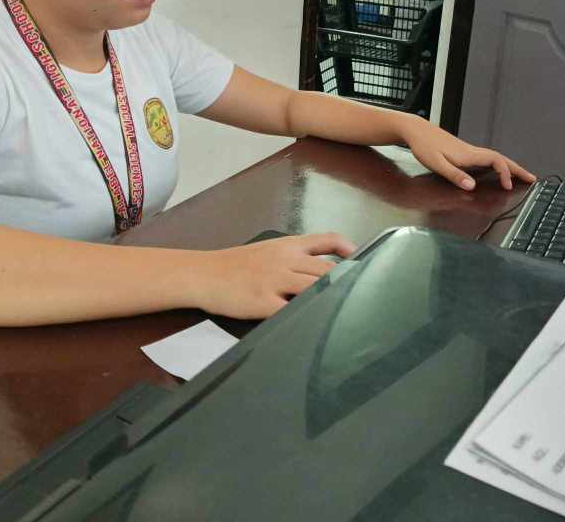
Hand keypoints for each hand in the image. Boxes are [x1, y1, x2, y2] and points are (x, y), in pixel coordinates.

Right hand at [199, 232, 355, 318]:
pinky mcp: (263, 302)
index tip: (361, 261)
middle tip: (360, 296)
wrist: (203, 273)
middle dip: (346, 283)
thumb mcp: (268, 250)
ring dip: (331, 299)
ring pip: (314, 288)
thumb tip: (322, 270)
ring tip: (343, 312)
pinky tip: (314, 326)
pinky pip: (291, 311)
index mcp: (288, 245)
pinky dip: (305, 318)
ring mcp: (275, 281)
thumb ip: (294, 257)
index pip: (327, 240)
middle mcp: (285, 260)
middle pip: (327, 270)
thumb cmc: (235, 265)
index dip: (348, 249)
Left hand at [400, 117, 535, 190]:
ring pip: (496, 158)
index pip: (496, 161)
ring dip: (509, 167)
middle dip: (517, 169)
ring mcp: (469, 151)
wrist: (416, 131)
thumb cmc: (424, 146)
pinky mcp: (464, 152)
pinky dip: (498, 165)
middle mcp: (471, 152)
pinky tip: (498, 170)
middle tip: (532, 178)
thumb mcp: (437, 164)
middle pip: (501, 158)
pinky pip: (488, 159)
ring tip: (520, 175)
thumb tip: (472, 186)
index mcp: (468, 155)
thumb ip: (454, 175)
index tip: (509, 186)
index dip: (505, 173)